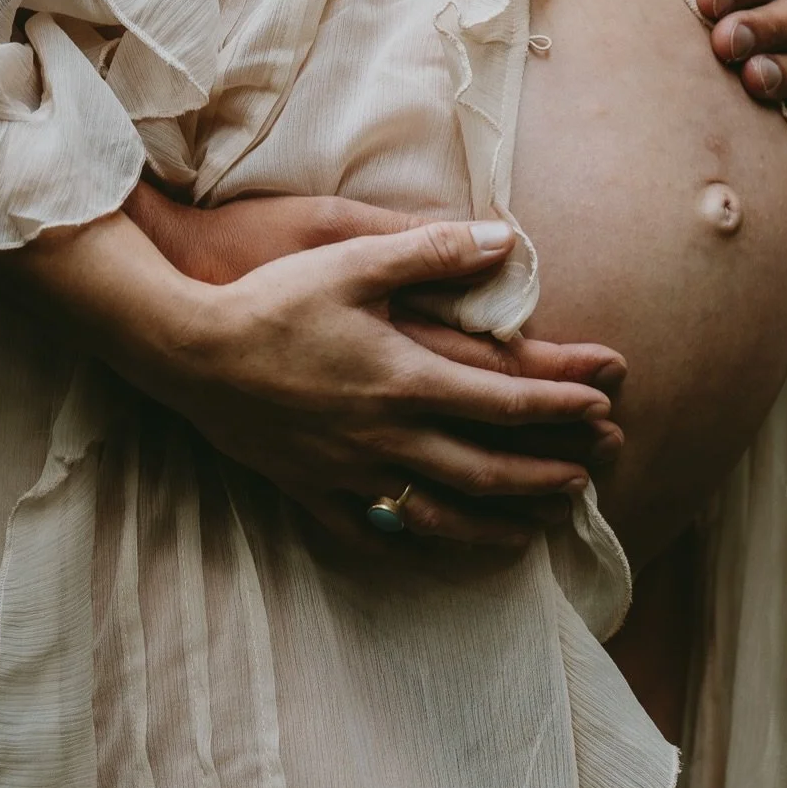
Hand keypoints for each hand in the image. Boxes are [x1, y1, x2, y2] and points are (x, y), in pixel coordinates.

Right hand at [153, 219, 620, 549]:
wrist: (185, 348)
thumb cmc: (270, 296)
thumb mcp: (353, 258)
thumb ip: (433, 250)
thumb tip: (505, 239)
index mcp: (406, 377)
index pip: (505, 401)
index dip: (561, 406)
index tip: (601, 407)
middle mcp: (386, 435)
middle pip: (487, 469)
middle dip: (545, 476)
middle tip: (588, 477)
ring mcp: (348, 471)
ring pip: (440, 515)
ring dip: (497, 523)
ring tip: (536, 526)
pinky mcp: (309, 488)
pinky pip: (370, 532)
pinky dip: (413, 545)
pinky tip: (436, 548)